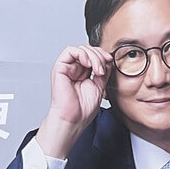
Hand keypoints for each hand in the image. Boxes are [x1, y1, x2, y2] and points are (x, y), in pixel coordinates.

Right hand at [34, 45, 112, 160]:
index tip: (110, 62)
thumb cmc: (83, 109)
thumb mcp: (100, 86)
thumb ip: (103, 71)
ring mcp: (67, 68)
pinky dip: (82, 54)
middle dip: (99, 56)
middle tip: (103, 69)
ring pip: (81, 49)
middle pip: (88, 50)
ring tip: (97, 70)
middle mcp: (74, 69)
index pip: (93, 55)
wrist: (74, 119)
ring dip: (93, 56)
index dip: (102, 55)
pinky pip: (70, 51)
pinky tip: (88, 64)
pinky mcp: (60, 68)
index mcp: (83, 73)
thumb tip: (108, 59)